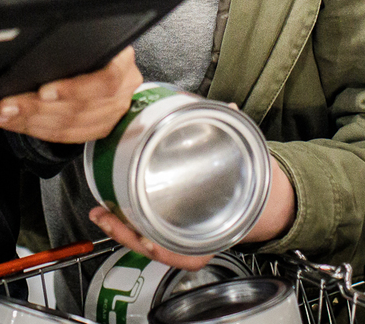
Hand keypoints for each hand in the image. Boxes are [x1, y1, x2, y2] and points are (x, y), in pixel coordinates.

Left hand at [0, 47, 142, 142]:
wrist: (114, 60)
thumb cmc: (99, 46)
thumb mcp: (92, 34)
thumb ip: (74, 44)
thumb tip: (33, 47)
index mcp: (122, 64)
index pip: (104, 82)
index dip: (72, 89)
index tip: (42, 92)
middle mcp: (121, 92)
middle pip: (78, 107)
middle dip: (35, 108)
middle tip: (7, 105)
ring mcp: (111, 113)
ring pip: (68, 125)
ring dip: (30, 121)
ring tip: (5, 115)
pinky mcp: (98, 128)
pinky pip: (65, 135)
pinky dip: (36, 130)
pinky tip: (16, 123)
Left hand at [87, 151, 292, 269]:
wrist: (263, 203)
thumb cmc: (252, 189)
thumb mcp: (247, 165)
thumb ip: (236, 137)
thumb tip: (230, 108)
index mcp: (213, 235)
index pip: (187, 255)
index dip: (164, 250)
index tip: (149, 241)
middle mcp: (195, 243)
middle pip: (157, 250)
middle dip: (130, 236)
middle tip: (107, 217)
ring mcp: (181, 240)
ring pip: (148, 244)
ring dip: (123, 231)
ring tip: (101, 213)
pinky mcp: (170, 229)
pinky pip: (146, 233)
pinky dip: (128, 225)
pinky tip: (110, 211)